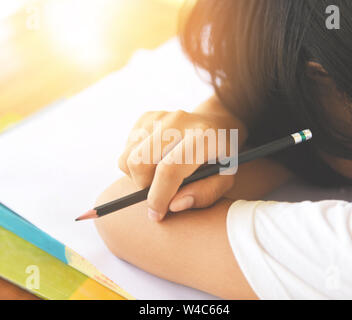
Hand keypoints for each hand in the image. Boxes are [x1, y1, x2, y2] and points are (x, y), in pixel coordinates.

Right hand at [118, 100, 246, 221]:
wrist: (217, 124)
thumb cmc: (221, 158)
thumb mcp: (225, 179)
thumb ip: (205, 194)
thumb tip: (173, 206)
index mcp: (202, 137)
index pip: (169, 169)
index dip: (158, 197)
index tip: (156, 215)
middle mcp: (178, 121)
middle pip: (139, 162)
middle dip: (143, 186)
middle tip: (158, 193)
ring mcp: (160, 116)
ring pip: (127, 157)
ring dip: (137, 175)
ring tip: (158, 176)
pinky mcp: (147, 117)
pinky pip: (126, 149)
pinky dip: (135, 162)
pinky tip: (156, 161)